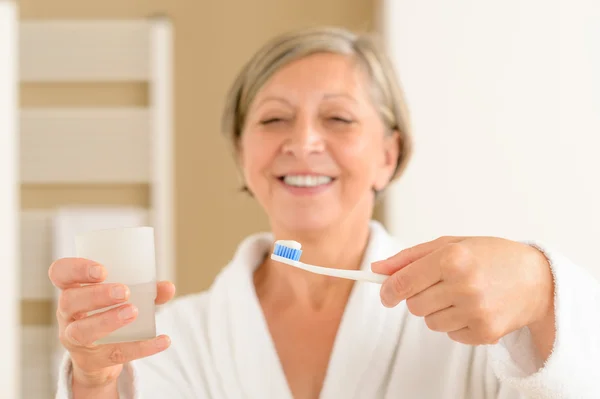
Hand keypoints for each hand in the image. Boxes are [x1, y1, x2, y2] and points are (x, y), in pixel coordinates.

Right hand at [48, 258, 175, 389]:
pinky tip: (163, 340)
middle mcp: (68, 314)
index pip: (60, 273)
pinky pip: (116, 353)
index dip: (76, 269)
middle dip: (96, 295)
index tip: (102, 270)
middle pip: (70, 301)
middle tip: (124, 291)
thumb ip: (147, 290)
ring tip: (133, 312)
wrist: (99, 357)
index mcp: (73, 290)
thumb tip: (168, 287)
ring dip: (108, 320)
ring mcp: (76, 339)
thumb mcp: (122, 299)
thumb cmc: (109, 314)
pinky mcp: (93, 360)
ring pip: (82, 331)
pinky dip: (142, 346)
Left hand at [372, 236, 554, 345]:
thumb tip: (377, 270)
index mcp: (452, 258)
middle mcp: (464, 285)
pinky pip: (449, 334)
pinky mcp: (485, 333)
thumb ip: (409, 258)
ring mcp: (476, 312)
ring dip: (436, 310)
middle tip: (437, 286)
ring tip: (460, 295)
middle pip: (413, 305)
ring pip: (429, 322)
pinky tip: (473, 308)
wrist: (536, 279)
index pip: (403, 282)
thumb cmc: (487, 256)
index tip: (385, 293)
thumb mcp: (449, 245)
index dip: (388, 290)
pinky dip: (455, 323)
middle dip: (417, 296)